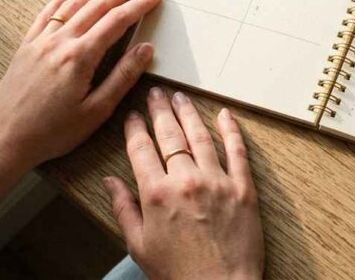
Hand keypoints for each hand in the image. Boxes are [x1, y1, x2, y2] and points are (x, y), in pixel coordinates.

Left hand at [0, 0, 161, 176]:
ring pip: (72, 5)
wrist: (5, 140)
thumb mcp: (96, 111)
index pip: (117, 22)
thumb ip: (122, 77)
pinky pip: (46, 13)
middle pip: (96, 6)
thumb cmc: (53, 132)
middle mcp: (59, 42)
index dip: (139, 6)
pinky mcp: (26, 46)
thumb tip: (146, 49)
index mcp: (80, 58)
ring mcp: (40, 41)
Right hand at [104, 90, 263, 279]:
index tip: (132, 115)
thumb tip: (110, 182)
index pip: (141, 150)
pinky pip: (237, 151)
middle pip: (170, 135)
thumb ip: (124, 209)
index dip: (135, 128)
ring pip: (201, 137)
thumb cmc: (178, 274)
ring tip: (181, 97)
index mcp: (156, 195)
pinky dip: (231, 130)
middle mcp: (186, 181)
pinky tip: (224, 115)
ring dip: (189, 113)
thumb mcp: (139, 245)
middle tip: (156, 93)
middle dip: (160, 110)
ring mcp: (217, 182)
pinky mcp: (243, 188)